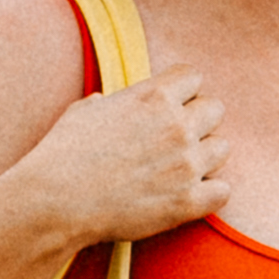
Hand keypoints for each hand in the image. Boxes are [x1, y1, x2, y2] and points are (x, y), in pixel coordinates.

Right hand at [26, 65, 229, 244]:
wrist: (55, 202)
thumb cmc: (62, 155)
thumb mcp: (83, 111)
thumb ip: (108, 101)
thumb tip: (105, 101)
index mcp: (153, 96)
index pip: (193, 76)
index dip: (181, 91)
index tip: (167, 107)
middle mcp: (176, 125)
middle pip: (215, 109)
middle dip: (197, 122)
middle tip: (173, 141)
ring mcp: (186, 164)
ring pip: (222, 148)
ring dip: (203, 158)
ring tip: (177, 170)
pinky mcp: (187, 202)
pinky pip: (223, 190)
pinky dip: (208, 194)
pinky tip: (187, 196)